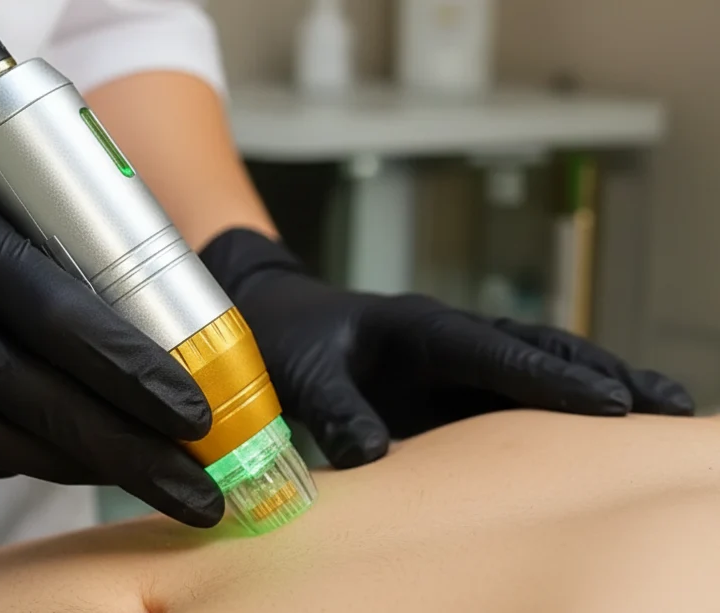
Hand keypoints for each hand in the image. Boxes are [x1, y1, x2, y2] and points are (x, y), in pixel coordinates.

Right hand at [0, 117, 222, 526]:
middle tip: (198, 494)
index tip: (198, 420)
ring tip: (133, 472)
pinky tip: (50, 456)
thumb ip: (50, 273)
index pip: (66, 323)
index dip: (138, 379)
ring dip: (75, 466)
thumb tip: (146, 350)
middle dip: (131, 457)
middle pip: (40, 406)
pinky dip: (11, 462)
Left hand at [200, 229, 695, 467]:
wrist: (273, 319)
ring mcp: (451, 364)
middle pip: (536, 354)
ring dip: (591, 391)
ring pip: (533, 373)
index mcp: (418, 327)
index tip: (609, 403)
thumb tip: (376, 456)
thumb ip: (334, 409)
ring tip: (658, 417)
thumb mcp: (301, 372)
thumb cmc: (286, 339)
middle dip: (601, 376)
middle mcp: (447, 341)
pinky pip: (506, 400)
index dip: (551, 377)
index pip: (494, 352)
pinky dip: (550, 415)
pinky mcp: (445, 390)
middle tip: (668, 405)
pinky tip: (588, 442)